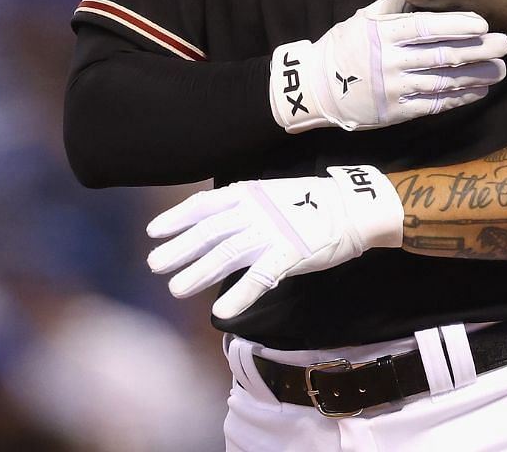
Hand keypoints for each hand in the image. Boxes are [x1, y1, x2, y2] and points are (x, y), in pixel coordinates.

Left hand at [146, 165, 402, 320]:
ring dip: (199, 273)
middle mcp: (254, 211)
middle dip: (180, 249)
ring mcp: (271, 232)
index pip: (203, 206)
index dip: (177, 219)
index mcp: (247, 195)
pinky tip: (221, 311)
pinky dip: (239, 295)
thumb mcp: (269, 195)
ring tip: (176, 289)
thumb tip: (212, 226)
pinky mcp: (290, 255)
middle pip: (209, 232)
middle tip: (154, 265)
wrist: (352, 208)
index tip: (154, 232)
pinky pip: (259, 278)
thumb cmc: (309, 204)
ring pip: (227, 254)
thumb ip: (242, 208)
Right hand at [270, 0, 506, 132]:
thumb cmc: (342, 47)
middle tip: (505, 44)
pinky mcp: (396, 112)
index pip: (425, 28)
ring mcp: (394, 89)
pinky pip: (435, 105)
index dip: (456, 25)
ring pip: (444, 82)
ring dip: (476, 76)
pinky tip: (479, 90)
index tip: (482, 23)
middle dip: (478, 50)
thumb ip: (392, 4)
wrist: (315, 88)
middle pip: (442, 55)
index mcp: (382, 35)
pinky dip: (460, 98)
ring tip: (501, 69)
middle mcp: (390, 62)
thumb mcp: (361, 19)